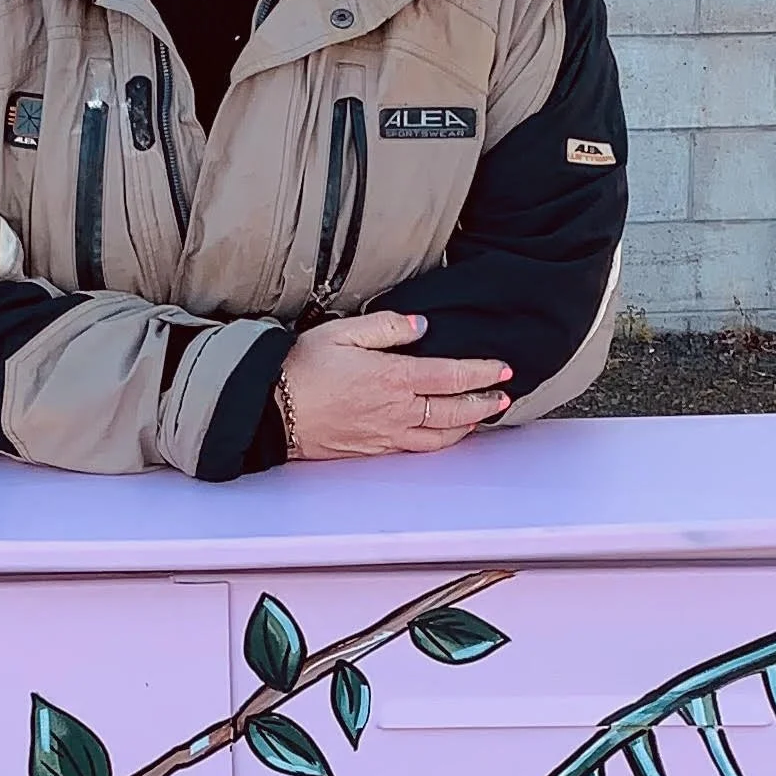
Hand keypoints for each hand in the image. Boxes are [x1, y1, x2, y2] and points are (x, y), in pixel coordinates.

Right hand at [278, 311, 510, 460]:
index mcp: (393, 378)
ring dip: (468, 426)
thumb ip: (387, 326)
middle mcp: (396, 411)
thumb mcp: (342, 332)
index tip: (503, 369)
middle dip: (484, 402)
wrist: (271, 411)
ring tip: (484, 416)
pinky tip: (446, 435)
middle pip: (454, 410)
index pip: (452, 376)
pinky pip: (418, 448)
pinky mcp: (373, 449)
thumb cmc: (301, 369)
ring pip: (441, 436)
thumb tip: (421, 326)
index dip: (482, 373)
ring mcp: (386, 434)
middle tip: (504, 396)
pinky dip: (441, 441)